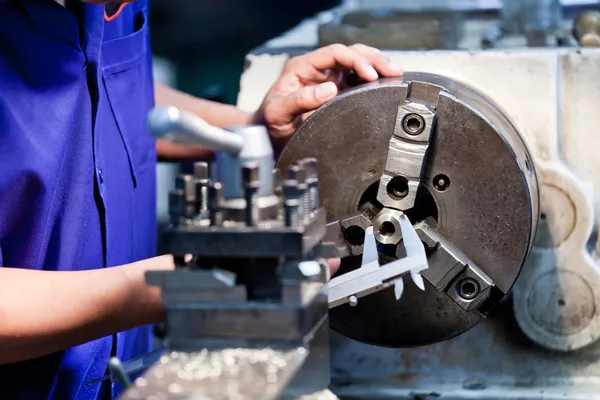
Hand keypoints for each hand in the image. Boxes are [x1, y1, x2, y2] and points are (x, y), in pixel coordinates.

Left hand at [252, 43, 402, 147]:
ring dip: (377, 67)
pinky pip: (358, 82)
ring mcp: (328, 81)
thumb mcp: (278, 113)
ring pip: (358, 64)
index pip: (335, 54)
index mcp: (302, 68)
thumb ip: (299, 100)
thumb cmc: (268, 124)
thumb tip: (329, 90)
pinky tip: (386, 84)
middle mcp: (318, 71)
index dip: (355, 60)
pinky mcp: (337, 94)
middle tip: (392, 71)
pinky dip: (374, 81)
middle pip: (351, 54)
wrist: (267, 139)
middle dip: (374, 59)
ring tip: (395, 74)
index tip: (370, 74)